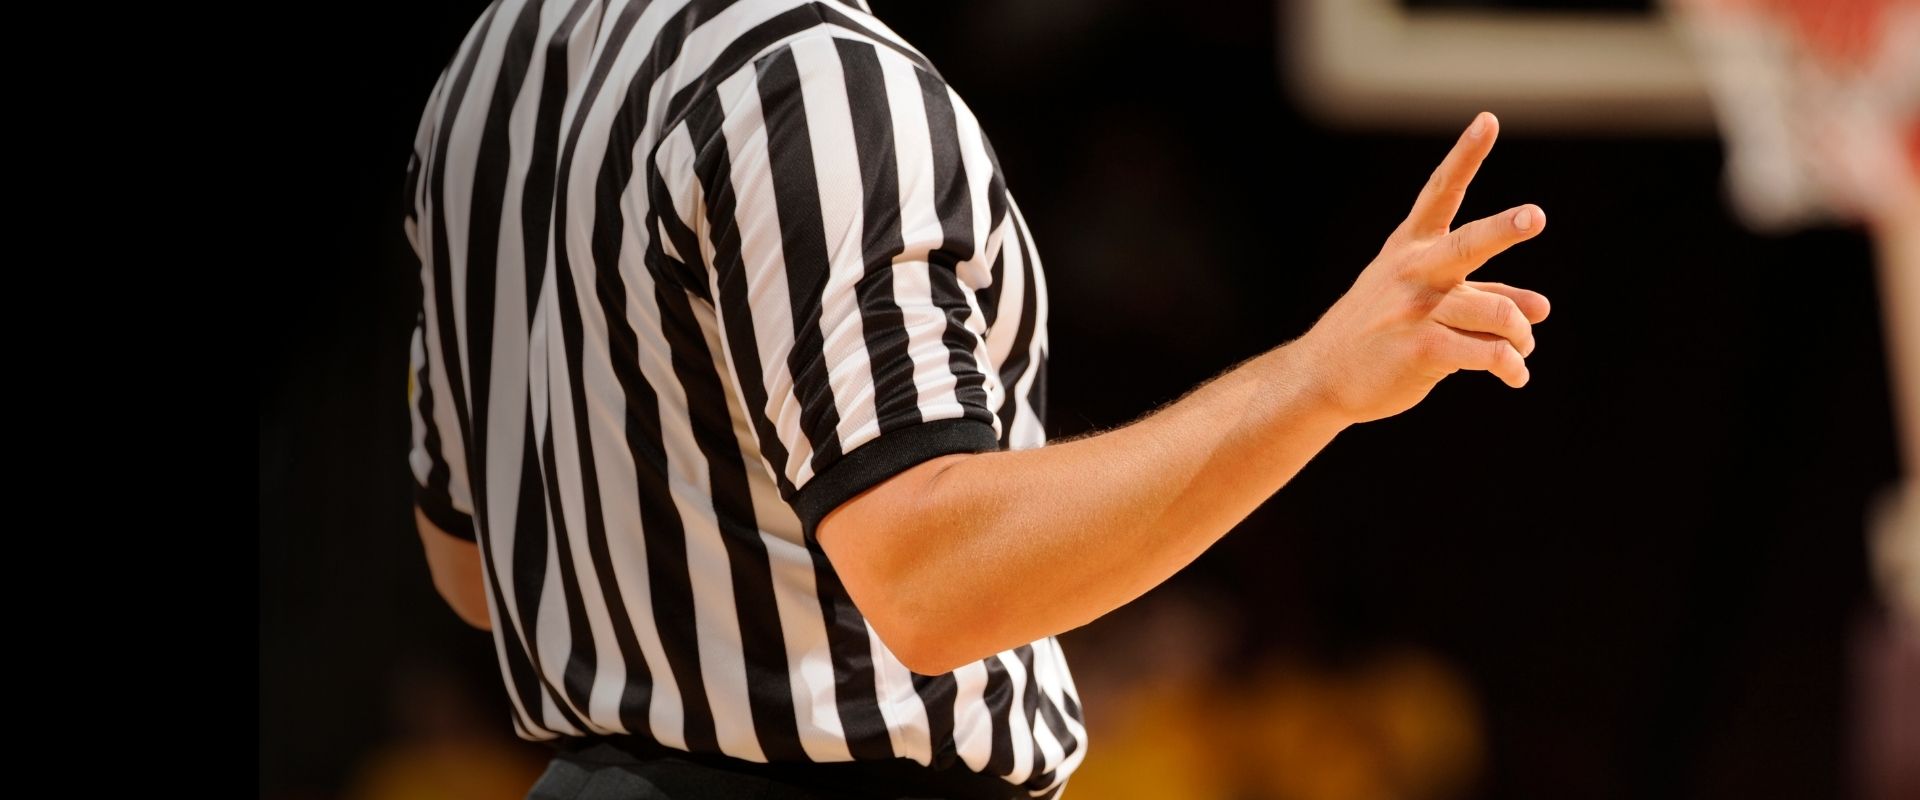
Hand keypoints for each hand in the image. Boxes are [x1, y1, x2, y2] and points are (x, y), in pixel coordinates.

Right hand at [1296, 112, 1550, 423]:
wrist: (1324, 376)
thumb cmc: (1380, 333)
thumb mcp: (1424, 302)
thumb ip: (1484, 298)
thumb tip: (1541, 308)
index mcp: (1410, 248)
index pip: (1440, 193)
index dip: (1465, 155)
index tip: (1487, 120)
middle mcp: (1412, 272)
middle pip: (1467, 245)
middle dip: (1504, 229)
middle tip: (1535, 216)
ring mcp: (1414, 311)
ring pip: (1494, 313)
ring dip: (1520, 335)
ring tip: (1522, 351)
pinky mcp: (1419, 350)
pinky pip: (1485, 353)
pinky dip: (1509, 365)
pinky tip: (1515, 375)